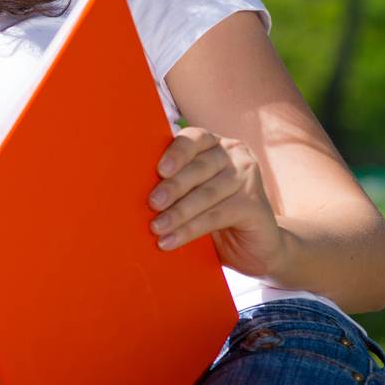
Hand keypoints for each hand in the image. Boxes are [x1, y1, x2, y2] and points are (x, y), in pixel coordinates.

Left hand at [148, 126, 286, 277]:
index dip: (176, 152)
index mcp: (214, 144)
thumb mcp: (191, 193)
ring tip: (156, 228)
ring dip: (178, 212)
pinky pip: (217, 216)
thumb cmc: (212, 213)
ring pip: (206, 194)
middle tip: (151, 204)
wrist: (255, 246)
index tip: (160, 170)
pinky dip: (190, 230)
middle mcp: (235, 156)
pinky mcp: (255, 205)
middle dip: (172, 187)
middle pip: (199, 167)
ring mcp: (248, 179)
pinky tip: (171, 241)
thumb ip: (172, 182)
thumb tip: (128, 187)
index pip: (193, 138)